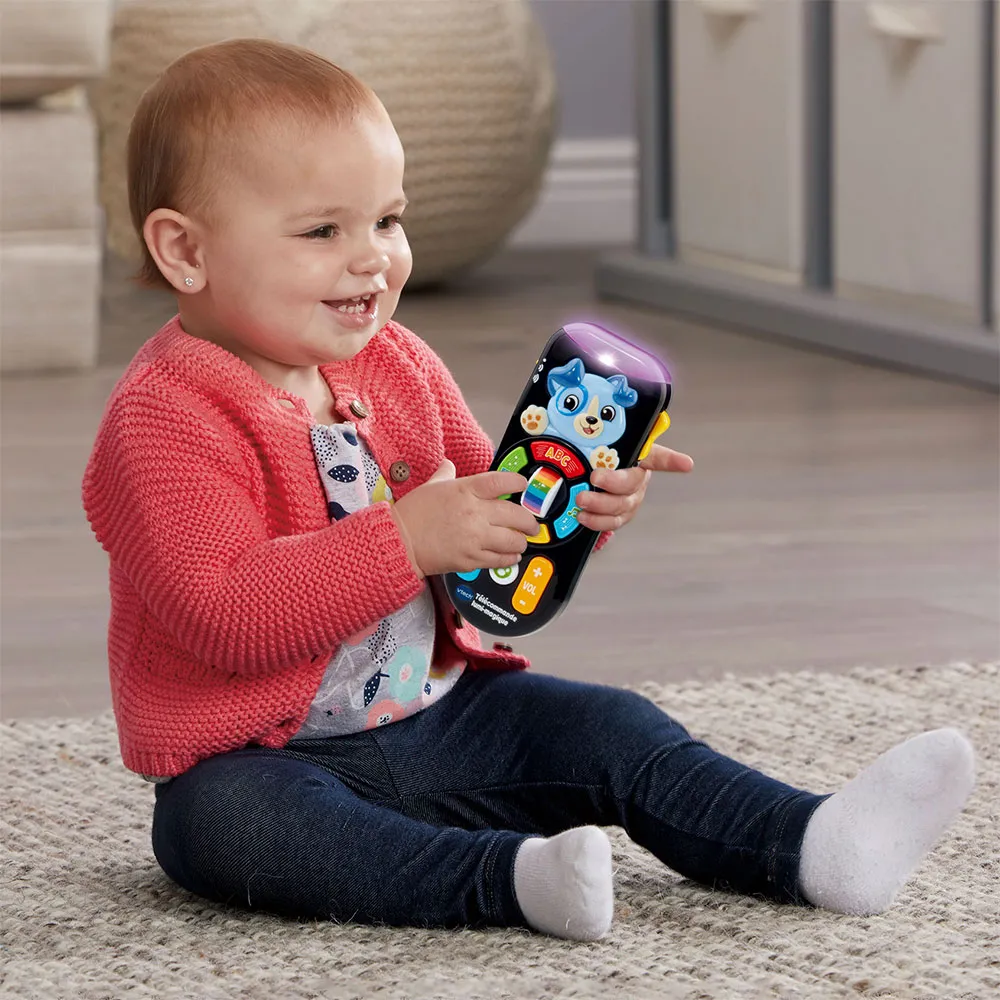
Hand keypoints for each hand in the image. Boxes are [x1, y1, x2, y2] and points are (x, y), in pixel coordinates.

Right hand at [390, 460, 538, 577]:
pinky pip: (500, 560)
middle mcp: (474, 513)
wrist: (399, 542)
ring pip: (513, 540)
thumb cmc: (413, 513)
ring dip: (521, 541)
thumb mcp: (431, 486)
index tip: (523, 485)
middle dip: (529, 522)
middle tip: (532, 525)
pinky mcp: (471, 559)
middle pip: (515, 515)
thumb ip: (446, 474)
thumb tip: (449, 465)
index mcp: (465, 490)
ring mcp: (474, 538)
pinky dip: (510, 558)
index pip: (501, 482)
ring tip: (521, 541)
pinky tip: (511, 555)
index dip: (517, 482)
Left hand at [575, 444, 693, 531]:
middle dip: (614, 481)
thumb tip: (578, 411)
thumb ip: (593, 433)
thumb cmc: (591, 455)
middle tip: (595, 476)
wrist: (584, 479)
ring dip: (600, 503)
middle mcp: (637, 477)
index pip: (657, 454)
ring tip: (582, 499)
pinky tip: (583, 516)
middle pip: (633, 482)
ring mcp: (630, 498)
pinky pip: (612, 522)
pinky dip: (596, 521)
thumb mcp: (591, 440)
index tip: (686, 464)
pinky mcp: (619, 516)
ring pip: (622, 505)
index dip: (672, 460)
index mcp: (637, 455)